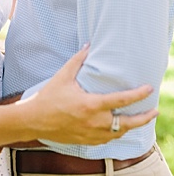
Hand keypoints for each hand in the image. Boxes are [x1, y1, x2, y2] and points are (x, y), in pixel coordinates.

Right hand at [23, 45, 157, 144]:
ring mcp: (92, 134)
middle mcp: (95, 122)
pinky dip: (115, 133)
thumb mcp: (62, 77)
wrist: (34, 120)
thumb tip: (88, 46)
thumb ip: (77, 61)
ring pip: (119, 133)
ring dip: (131, 126)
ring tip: (138, 119)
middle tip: (154, 111)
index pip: (122, 100)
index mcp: (91, 104)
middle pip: (128, 123)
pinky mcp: (87, 141)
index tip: (149, 89)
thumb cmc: (47, 98)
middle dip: (144, 117)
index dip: (138, 94)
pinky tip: (117, 128)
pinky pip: (108, 139)